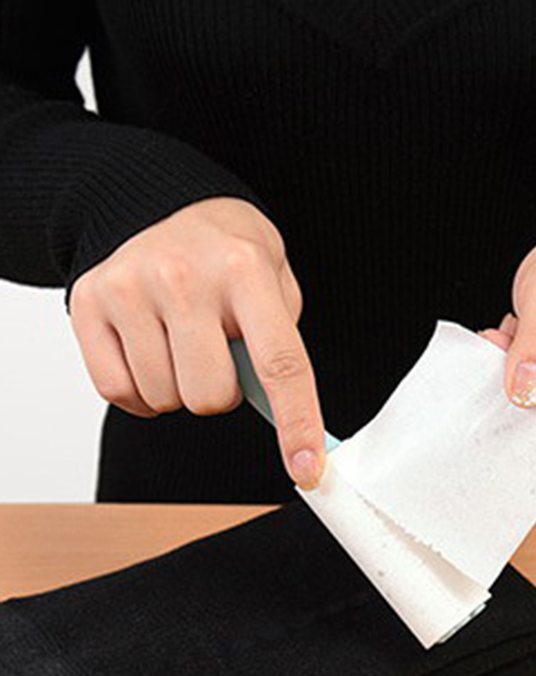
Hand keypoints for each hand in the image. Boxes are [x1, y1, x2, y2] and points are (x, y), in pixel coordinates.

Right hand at [67, 197, 324, 487]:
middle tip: (219, 354)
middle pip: (210, 397)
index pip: (280, 364)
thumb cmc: (231, 259)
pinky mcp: (88, 301)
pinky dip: (140, 391)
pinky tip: (149, 351)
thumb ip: (282, 349)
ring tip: (182, 342)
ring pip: (164, 399)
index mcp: (245, 271)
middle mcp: (184, 276)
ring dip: (179, 388)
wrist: (165, 204)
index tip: (307, 470)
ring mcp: (130, 286)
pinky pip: (118, 392)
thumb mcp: (276, 286)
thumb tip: (298, 433)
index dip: (297, 424)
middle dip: (222, 393)